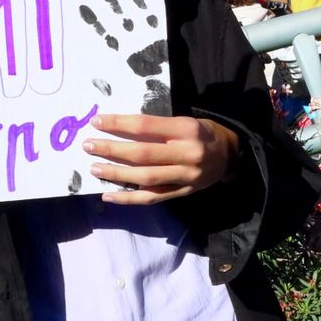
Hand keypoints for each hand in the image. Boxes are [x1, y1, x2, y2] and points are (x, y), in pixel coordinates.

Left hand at [85, 114, 239, 204]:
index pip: (146, 126)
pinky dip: (128, 198)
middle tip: (89, 145)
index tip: (97, 122)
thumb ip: (158, 127)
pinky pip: (151, 198)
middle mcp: (187, 153)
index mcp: (186, 129)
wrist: (231, 155)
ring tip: (95, 168)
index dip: (119, 124)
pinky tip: (109, 195)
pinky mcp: (182, 193)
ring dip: (116, 174)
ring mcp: (185, 176)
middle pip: (143, 154)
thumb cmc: (202, 133)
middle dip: (112, 149)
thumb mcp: (185, 121)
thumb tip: (119, 129)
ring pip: (145, 178)